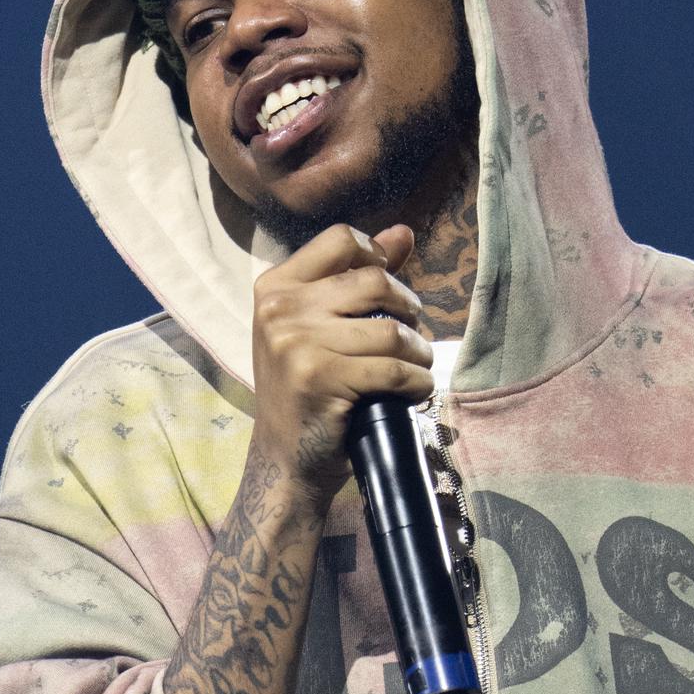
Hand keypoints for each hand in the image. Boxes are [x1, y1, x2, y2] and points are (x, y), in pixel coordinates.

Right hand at [250, 223, 433, 503]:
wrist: (286, 460)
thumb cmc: (310, 392)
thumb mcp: (320, 329)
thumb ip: (356, 278)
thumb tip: (402, 232)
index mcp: (275, 287)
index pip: (342, 239)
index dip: (378, 258)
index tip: (390, 293)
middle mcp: (280, 309)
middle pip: (374, 280)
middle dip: (408, 310)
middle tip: (410, 338)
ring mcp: (296, 343)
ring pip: (390, 330)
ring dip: (418, 352)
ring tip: (416, 368)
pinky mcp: (320, 378)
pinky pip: (393, 369)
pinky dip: (417, 383)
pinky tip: (415, 393)